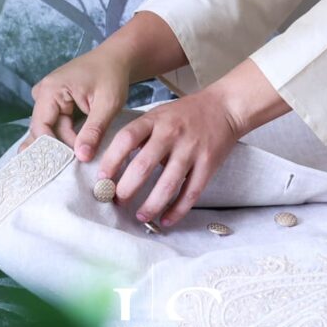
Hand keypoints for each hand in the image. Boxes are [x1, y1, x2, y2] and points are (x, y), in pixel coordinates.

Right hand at [23, 47, 134, 162]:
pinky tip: (71, 151)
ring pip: (50, 129)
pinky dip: (64, 137)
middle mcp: (43, 92)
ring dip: (62, 144)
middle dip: (57, 148)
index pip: (41, 127)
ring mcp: (47, 97)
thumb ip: (94, 130)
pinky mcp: (55, 102)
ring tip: (72, 163)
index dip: (52, 147)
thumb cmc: (112, 75)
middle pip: (43, 129)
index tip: (68, 164)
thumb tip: (82, 157)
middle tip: (70, 169)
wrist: (117, 58)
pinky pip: (55, 124)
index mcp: (51, 89)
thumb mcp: (108, 104)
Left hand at [96, 88, 246, 228]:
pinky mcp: (208, 164)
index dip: (111, 161)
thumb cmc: (185, 114)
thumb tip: (114, 166)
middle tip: (118, 202)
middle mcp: (171, 133)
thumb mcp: (158, 115)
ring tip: (140, 216)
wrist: (225, 107)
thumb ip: (140, 135)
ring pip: (168, 184)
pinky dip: (177, 210)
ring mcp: (191, 149)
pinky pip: (191, 192)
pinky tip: (165, 220)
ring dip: (151, 205)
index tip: (101, 180)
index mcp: (155, 120)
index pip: (126, 139)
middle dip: (127, 189)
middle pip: (143, 165)